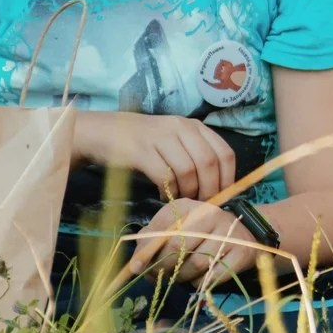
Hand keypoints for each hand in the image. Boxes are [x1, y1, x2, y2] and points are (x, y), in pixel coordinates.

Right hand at [73, 113, 235, 201]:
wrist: (104, 132)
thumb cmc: (146, 143)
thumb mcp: (175, 143)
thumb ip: (196, 157)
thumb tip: (219, 189)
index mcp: (194, 126)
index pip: (224, 152)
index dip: (228, 178)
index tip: (223, 197)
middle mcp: (180, 127)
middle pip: (208, 162)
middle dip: (210, 190)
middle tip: (203, 206)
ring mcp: (160, 137)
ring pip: (188, 170)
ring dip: (188, 192)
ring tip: (182, 201)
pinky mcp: (141, 150)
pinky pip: (164, 176)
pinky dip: (168, 192)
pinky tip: (164, 196)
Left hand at [128, 199, 257, 285]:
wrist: (243, 234)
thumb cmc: (200, 233)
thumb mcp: (175, 228)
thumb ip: (151, 241)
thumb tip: (134, 265)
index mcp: (187, 206)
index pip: (160, 229)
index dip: (145, 251)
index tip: (136, 267)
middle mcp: (209, 214)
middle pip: (176, 247)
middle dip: (162, 267)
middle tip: (158, 276)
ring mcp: (226, 233)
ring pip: (194, 264)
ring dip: (181, 277)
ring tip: (179, 275)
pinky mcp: (240, 253)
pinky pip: (211, 277)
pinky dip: (200, 282)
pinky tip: (199, 276)